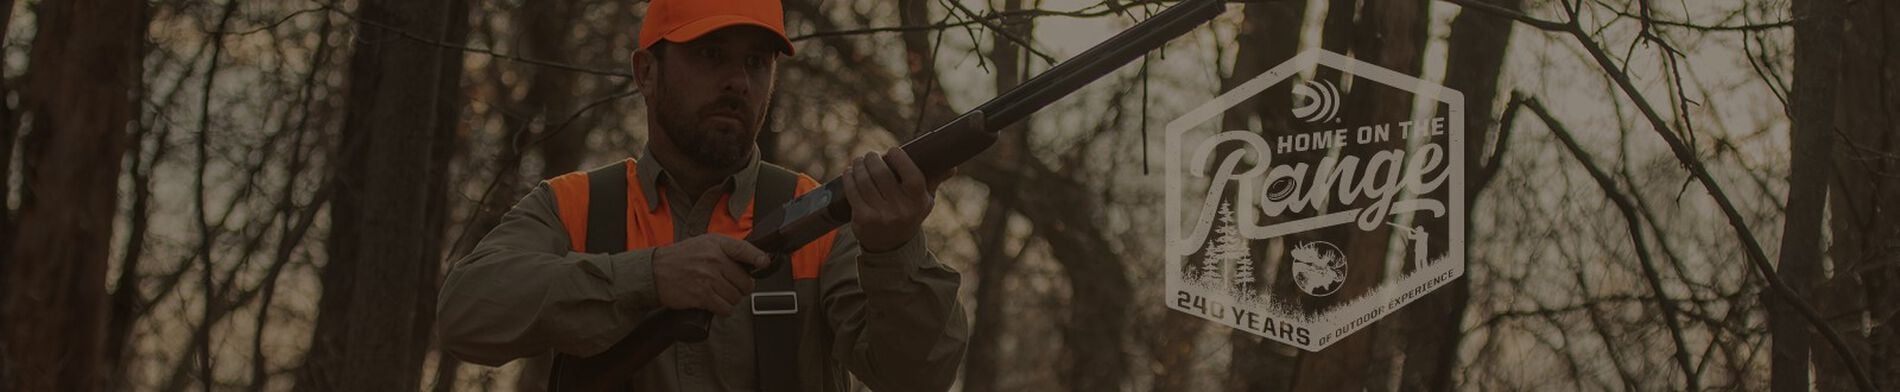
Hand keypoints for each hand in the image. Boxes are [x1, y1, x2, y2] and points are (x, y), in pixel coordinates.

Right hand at [651, 235, 769, 314]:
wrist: (655, 271)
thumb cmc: (681, 257)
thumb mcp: (705, 243)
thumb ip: (727, 248)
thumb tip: (753, 260)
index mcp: (716, 245)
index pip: (744, 250)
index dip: (758, 258)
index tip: (764, 263)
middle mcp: (714, 260)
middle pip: (744, 281)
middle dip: (742, 288)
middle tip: (732, 286)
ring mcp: (708, 278)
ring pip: (736, 297)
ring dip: (731, 300)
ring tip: (721, 294)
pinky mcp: (701, 296)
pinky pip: (724, 308)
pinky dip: (723, 309)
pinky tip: (716, 303)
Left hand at [843, 147, 951, 252]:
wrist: (891, 246)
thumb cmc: (909, 214)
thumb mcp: (924, 201)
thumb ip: (936, 180)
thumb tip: (953, 167)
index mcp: (919, 202)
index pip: (912, 175)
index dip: (900, 159)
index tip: (893, 151)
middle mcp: (901, 211)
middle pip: (882, 174)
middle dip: (873, 159)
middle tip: (870, 155)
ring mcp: (881, 216)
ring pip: (865, 181)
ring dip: (859, 166)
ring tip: (859, 161)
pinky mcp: (863, 220)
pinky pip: (853, 192)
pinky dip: (849, 178)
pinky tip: (850, 172)